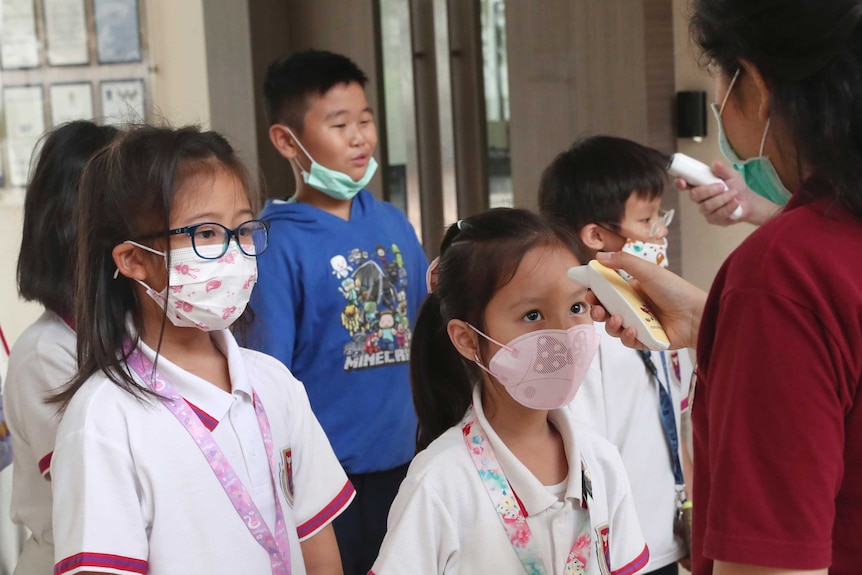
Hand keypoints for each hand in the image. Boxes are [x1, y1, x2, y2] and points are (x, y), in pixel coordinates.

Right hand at [586, 251, 706, 348]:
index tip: (589, 292)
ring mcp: (638, 324)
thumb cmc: (676, 290)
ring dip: (611, 324)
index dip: (595, 293)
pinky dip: (626, 336)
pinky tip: (633, 329)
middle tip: (597, 308)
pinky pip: (627, 341)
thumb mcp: (648, 271)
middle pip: (606, 311)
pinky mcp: (644, 340)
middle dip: (597, 310)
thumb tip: (599, 255)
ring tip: (618, 319)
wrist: (696, 314)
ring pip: (614, 327)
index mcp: (632, 289)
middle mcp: (633, 307)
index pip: (606, 292)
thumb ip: (623, 262)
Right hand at [674, 161, 781, 226]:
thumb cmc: (737, 187)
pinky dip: (728, 207)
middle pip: (694, 196)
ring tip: (734, 193)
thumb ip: (722, 170)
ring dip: (722, 199)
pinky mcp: (713, 219)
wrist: (749, 202)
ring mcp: (705, 210)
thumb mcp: (731, 175)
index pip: (684, 185)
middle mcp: (699, 199)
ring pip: (706, 206)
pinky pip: (717, 215)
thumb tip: (715, 163)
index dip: (680, 183)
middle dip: (708, 191)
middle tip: (722, 186)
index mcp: (700, 186)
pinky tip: (735, 203)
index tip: (682, 181)